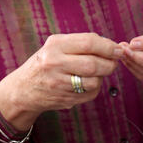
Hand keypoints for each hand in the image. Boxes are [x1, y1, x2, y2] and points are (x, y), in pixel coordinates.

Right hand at [0, 33, 122, 130]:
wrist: (24, 89)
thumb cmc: (46, 64)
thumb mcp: (56, 47)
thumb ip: (81, 44)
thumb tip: (112, 46)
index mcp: (55, 45)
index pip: (89, 42)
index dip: (108, 46)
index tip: (119, 49)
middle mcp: (55, 63)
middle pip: (94, 64)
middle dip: (109, 64)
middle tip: (114, 63)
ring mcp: (59, 83)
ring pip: (94, 81)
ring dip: (102, 77)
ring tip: (98, 73)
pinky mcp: (64, 99)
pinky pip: (89, 94)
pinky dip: (95, 88)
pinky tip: (88, 84)